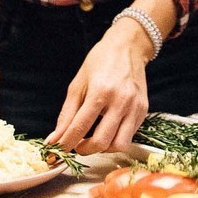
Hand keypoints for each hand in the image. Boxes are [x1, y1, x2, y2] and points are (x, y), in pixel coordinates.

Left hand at [49, 18, 152, 152]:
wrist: (128, 47)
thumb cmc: (99, 62)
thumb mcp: (77, 85)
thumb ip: (66, 115)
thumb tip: (54, 140)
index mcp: (100, 91)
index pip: (80, 127)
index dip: (66, 144)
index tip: (58, 151)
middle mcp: (121, 101)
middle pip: (101, 142)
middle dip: (84, 150)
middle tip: (77, 145)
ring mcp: (135, 107)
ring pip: (119, 144)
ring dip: (103, 149)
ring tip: (94, 139)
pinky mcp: (144, 110)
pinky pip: (130, 136)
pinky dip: (116, 139)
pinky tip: (108, 129)